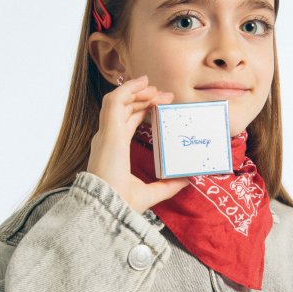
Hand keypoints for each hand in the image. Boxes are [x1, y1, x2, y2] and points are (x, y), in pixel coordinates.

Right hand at [86, 75, 190, 212]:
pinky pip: (114, 101)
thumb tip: (186, 180)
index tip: (161, 104)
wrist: (109, 208)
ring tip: (153, 85)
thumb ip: (168, 186)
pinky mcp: (109, 132)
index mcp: (113, 150)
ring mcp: (107, 134)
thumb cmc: (121, 203)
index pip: (126, 121)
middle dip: (143, 97)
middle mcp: (107, 139)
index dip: (141, 109)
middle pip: (124, 108)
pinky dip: (128, 89)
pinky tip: (143, 83)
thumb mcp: (151, 192)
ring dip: (135, 90)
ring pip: (117, 101)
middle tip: (164, 95)